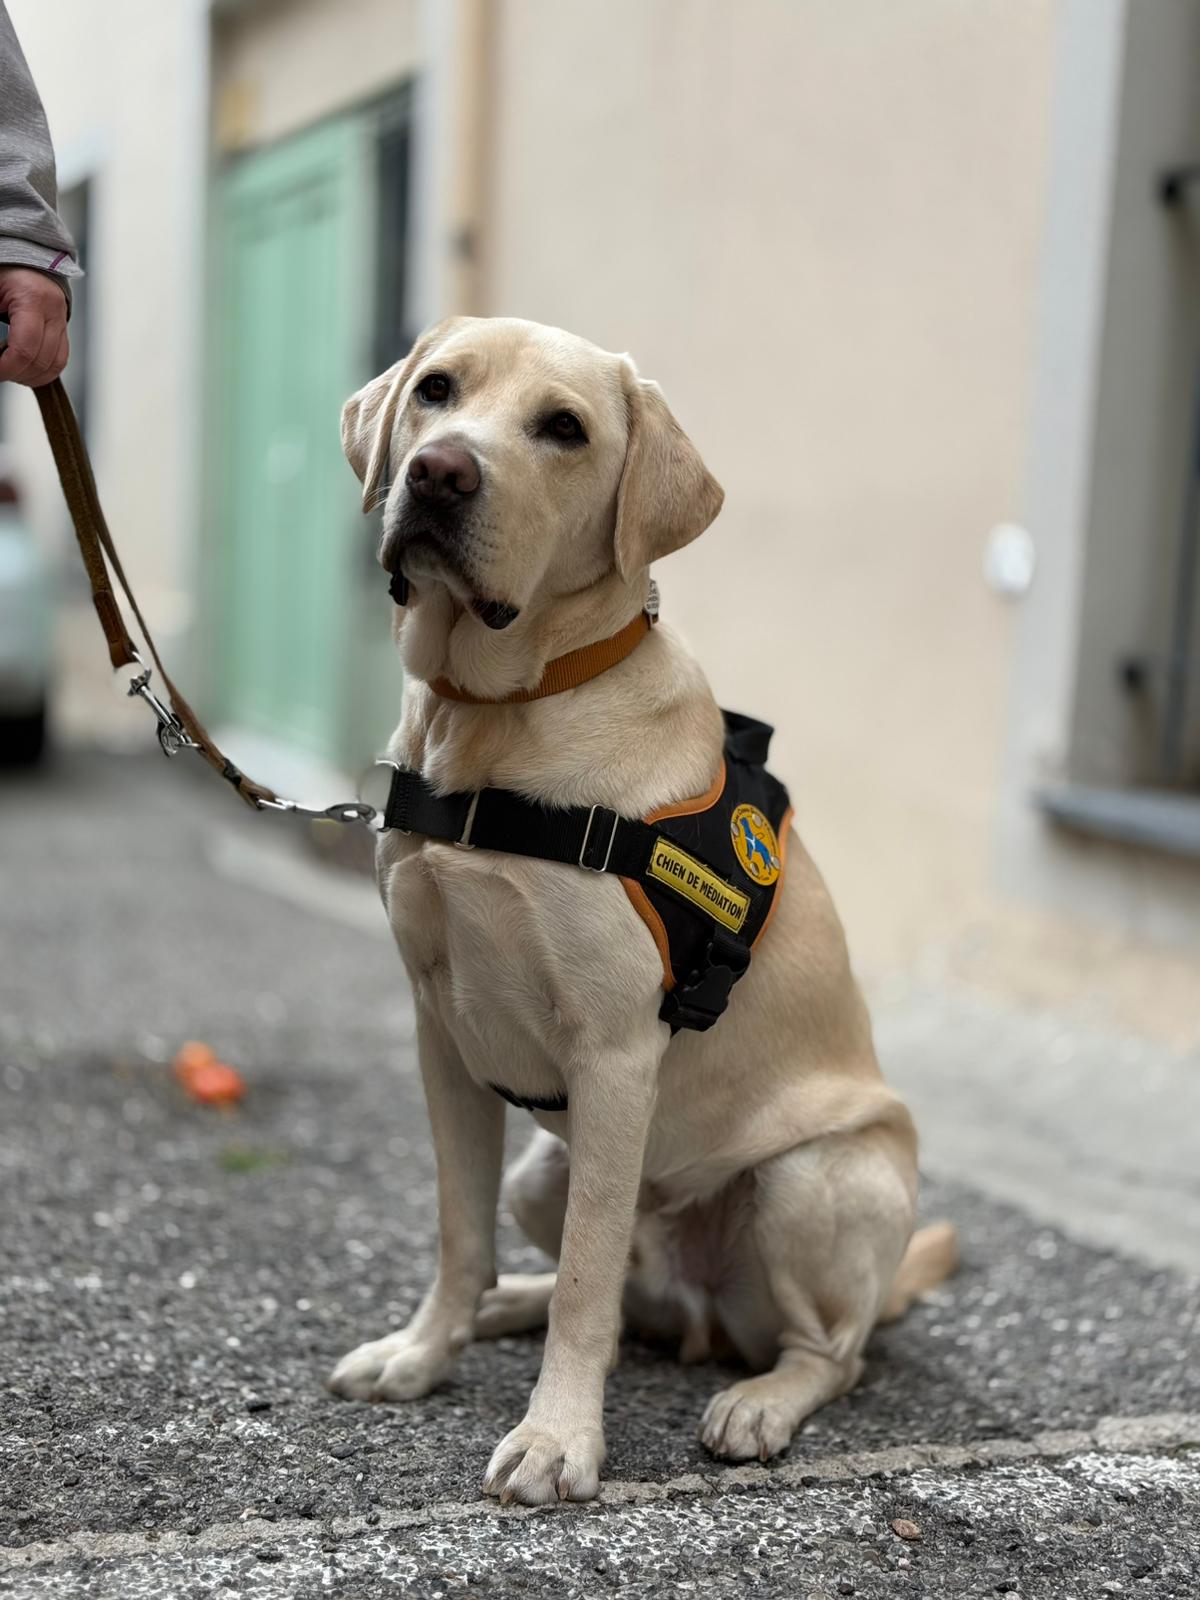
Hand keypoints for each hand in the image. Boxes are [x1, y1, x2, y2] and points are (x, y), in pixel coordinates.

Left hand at [0, 266, 68, 385]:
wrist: (23, 255)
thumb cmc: (3, 270)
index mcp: (32, 298)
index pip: (25, 348)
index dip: (7, 368)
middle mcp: (53, 311)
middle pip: (41, 360)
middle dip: (17, 373)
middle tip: (0, 372)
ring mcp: (62, 321)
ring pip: (55, 365)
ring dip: (31, 376)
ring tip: (12, 373)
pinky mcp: (63, 328)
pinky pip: (59, 359)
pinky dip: (43, 371)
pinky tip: (26, 370)